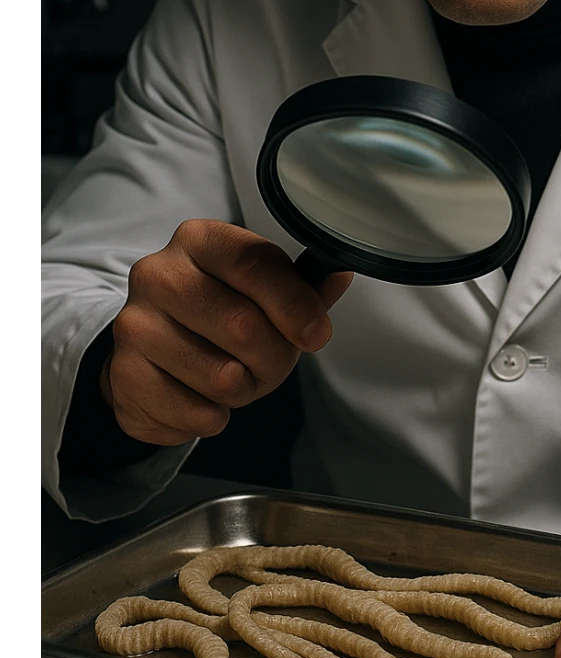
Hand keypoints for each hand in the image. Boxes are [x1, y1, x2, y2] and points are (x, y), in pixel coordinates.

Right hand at [101, 219, 352, 445]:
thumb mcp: (261, 291)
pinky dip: (213, 417)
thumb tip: (339, 274)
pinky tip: (203, 398)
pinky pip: (195, 412)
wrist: (149, 350)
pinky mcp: (123, 375)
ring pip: (222, 377)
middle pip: (243, 325)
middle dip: (274, 358)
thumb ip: (303, 287)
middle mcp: (158, 274)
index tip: (316, 334)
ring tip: (234, 378)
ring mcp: (134, 325)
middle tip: (271, 364)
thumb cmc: (218, 313)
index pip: (255, 264)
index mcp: (199, 240)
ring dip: (244, 391)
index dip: (294, 304)